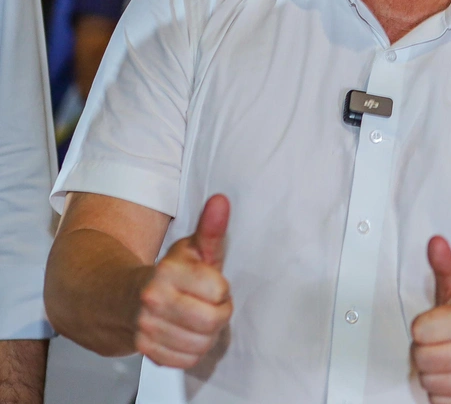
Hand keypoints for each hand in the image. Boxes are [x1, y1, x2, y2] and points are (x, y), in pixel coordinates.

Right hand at [135, 195, 232, 367]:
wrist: (117, 298)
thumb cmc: (166, 273)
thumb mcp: (190, 248)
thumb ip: (210, 228)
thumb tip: (221, 201)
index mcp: (166, 272)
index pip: (219, 290)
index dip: (221, 288)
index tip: (210, 283)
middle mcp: (151, 301)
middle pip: (213, 320)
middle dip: (218, 312)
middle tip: (208, 303)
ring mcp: (146, 329)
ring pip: (203, 343)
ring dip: (207, 333)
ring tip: (196, 318)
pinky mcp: (145, 351)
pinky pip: (188, 360)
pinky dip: (192, 350)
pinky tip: (185, 334)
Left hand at [412, 237, 450, 403]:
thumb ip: (446, 265)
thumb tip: (435, 243)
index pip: (419, 330)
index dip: (423, 327)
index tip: (438, 323)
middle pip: (421, 359)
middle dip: (426, 351)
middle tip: (442, 343)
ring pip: (428, 383)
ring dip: (434, 374)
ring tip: (450, 361)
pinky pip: (440, 403)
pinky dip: (443, 395)